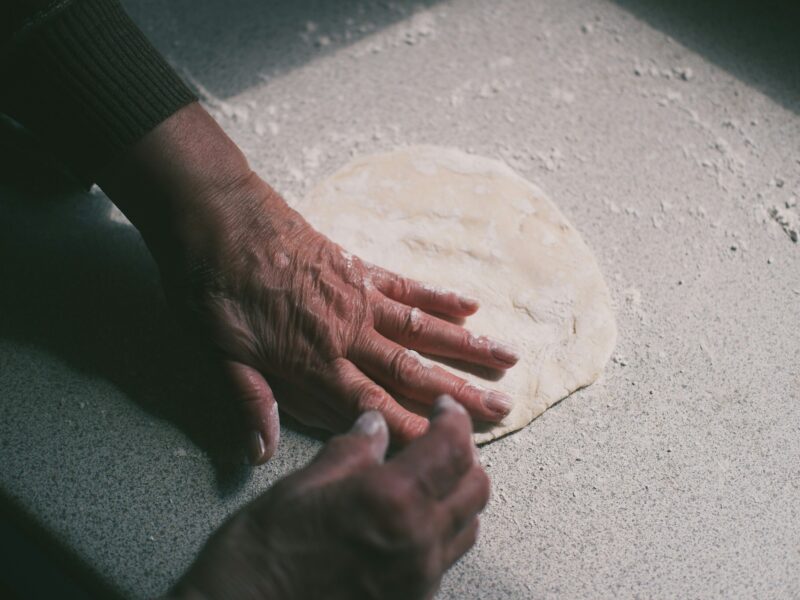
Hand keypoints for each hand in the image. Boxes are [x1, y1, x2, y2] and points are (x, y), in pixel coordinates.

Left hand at [98, 103, 518, 463]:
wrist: (215, 214)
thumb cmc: (209, 285)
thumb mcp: (214, 350)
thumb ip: (247, 398)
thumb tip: (261, 451)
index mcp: (311, 361)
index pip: (372, 407)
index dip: (413, 430)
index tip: (451, 448)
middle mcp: (346, 334)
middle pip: (411, 371)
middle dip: (459, 394)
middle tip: (504, 407)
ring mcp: (357, 298)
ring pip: (422, 328)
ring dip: (466, 346)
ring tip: (508, 358)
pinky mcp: (357, 267)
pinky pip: (407, 285)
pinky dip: (440, 295)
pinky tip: (470, 305)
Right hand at [167, 396, 489, 599]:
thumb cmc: (261, 554)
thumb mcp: (302, 485)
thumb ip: (351, 451)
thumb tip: (375, 426)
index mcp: (392, 500)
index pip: (451, 448)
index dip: (455, 420)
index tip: (446, 408)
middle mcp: (418, 541)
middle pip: (476, 487)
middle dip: (464, 456)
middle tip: (438, 440)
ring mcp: (418, 578)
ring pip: (467, 525)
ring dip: (457, 494)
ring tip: (427, 478)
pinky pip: (445, 558)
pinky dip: (441, 530)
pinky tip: (408, 519)